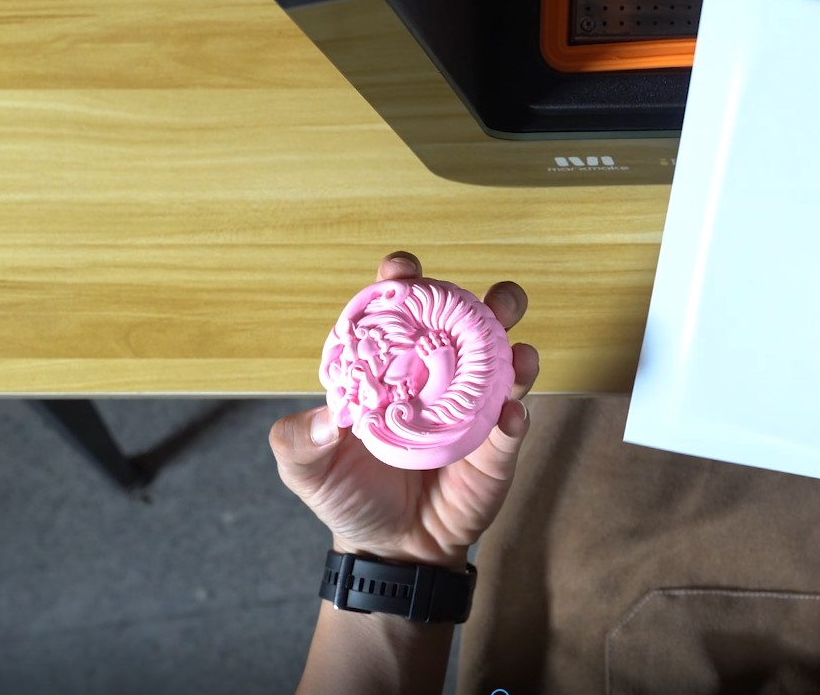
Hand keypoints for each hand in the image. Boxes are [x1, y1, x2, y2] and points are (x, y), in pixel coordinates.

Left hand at [269, 252, 540, 568]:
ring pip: (507, 367)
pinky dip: (517, 416)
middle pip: (472, 327)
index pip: (403, 313)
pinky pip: (514, 425)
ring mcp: (475, 411)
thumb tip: (325, 420)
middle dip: (488, 302)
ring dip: (518, 352)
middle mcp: (441, 378)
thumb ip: (300, 441)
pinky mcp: (498, 448)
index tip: (402, 270)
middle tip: (493, 299)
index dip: (404, 284)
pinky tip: (510, 416)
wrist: (390, 549)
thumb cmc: (348, 494)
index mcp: (395, 367)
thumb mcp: (306, 469)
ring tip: (520, 350)